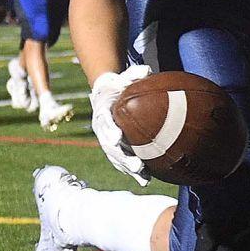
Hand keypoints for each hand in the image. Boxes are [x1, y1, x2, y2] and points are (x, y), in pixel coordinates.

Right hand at [91, 64, 152, 183]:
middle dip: (122, 157)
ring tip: (143, 178)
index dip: (109, 131)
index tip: (116, 138)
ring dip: (129, 169)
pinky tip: (145, 180)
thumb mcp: (122, 77)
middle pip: (110, 147)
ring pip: (116, 158)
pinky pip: (122, 161)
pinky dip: (132, 171)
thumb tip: (146, 70)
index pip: (104, 122)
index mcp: (102, 112)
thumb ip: (133, 74)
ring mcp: (107, 140)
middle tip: (135, 165)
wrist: (105, 95)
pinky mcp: (114, 147)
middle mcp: (103, 129)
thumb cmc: (117, 85)